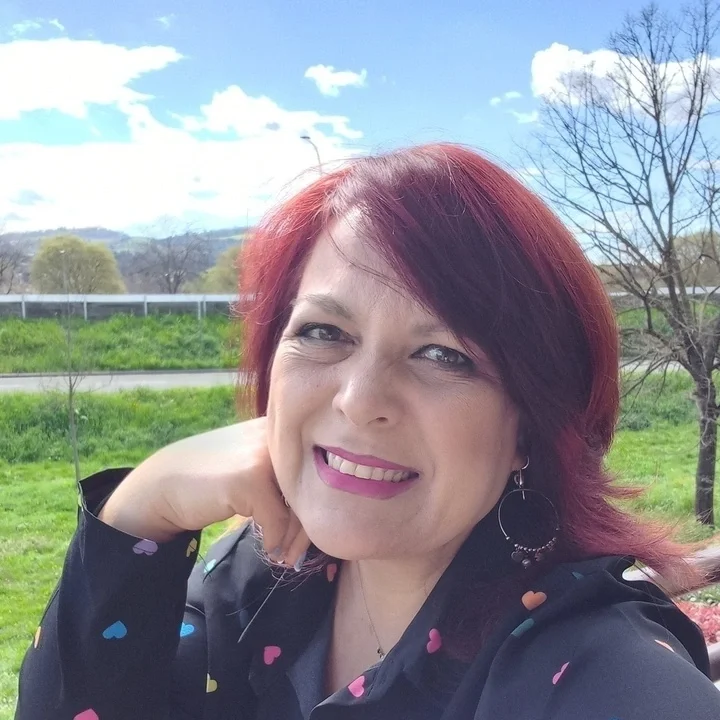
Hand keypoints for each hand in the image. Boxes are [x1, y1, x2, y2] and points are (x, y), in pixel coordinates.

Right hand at [98, 417, 309, 566]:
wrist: (162, 485)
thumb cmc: (214, 479)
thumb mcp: (255, 463)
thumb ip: (287, 472)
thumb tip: (328, 507)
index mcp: (282, 426)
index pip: (318, 468)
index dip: (318, 503)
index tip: (312, 531)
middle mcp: (276, 433)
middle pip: (315, 487)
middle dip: (309, 527)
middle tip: (298, 553)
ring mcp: (263, 454)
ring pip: (300, 506)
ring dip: (295, 539)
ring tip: (286, 556)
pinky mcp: (250, 478)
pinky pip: (278, 520)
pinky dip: (274, 540)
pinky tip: (268, 548)